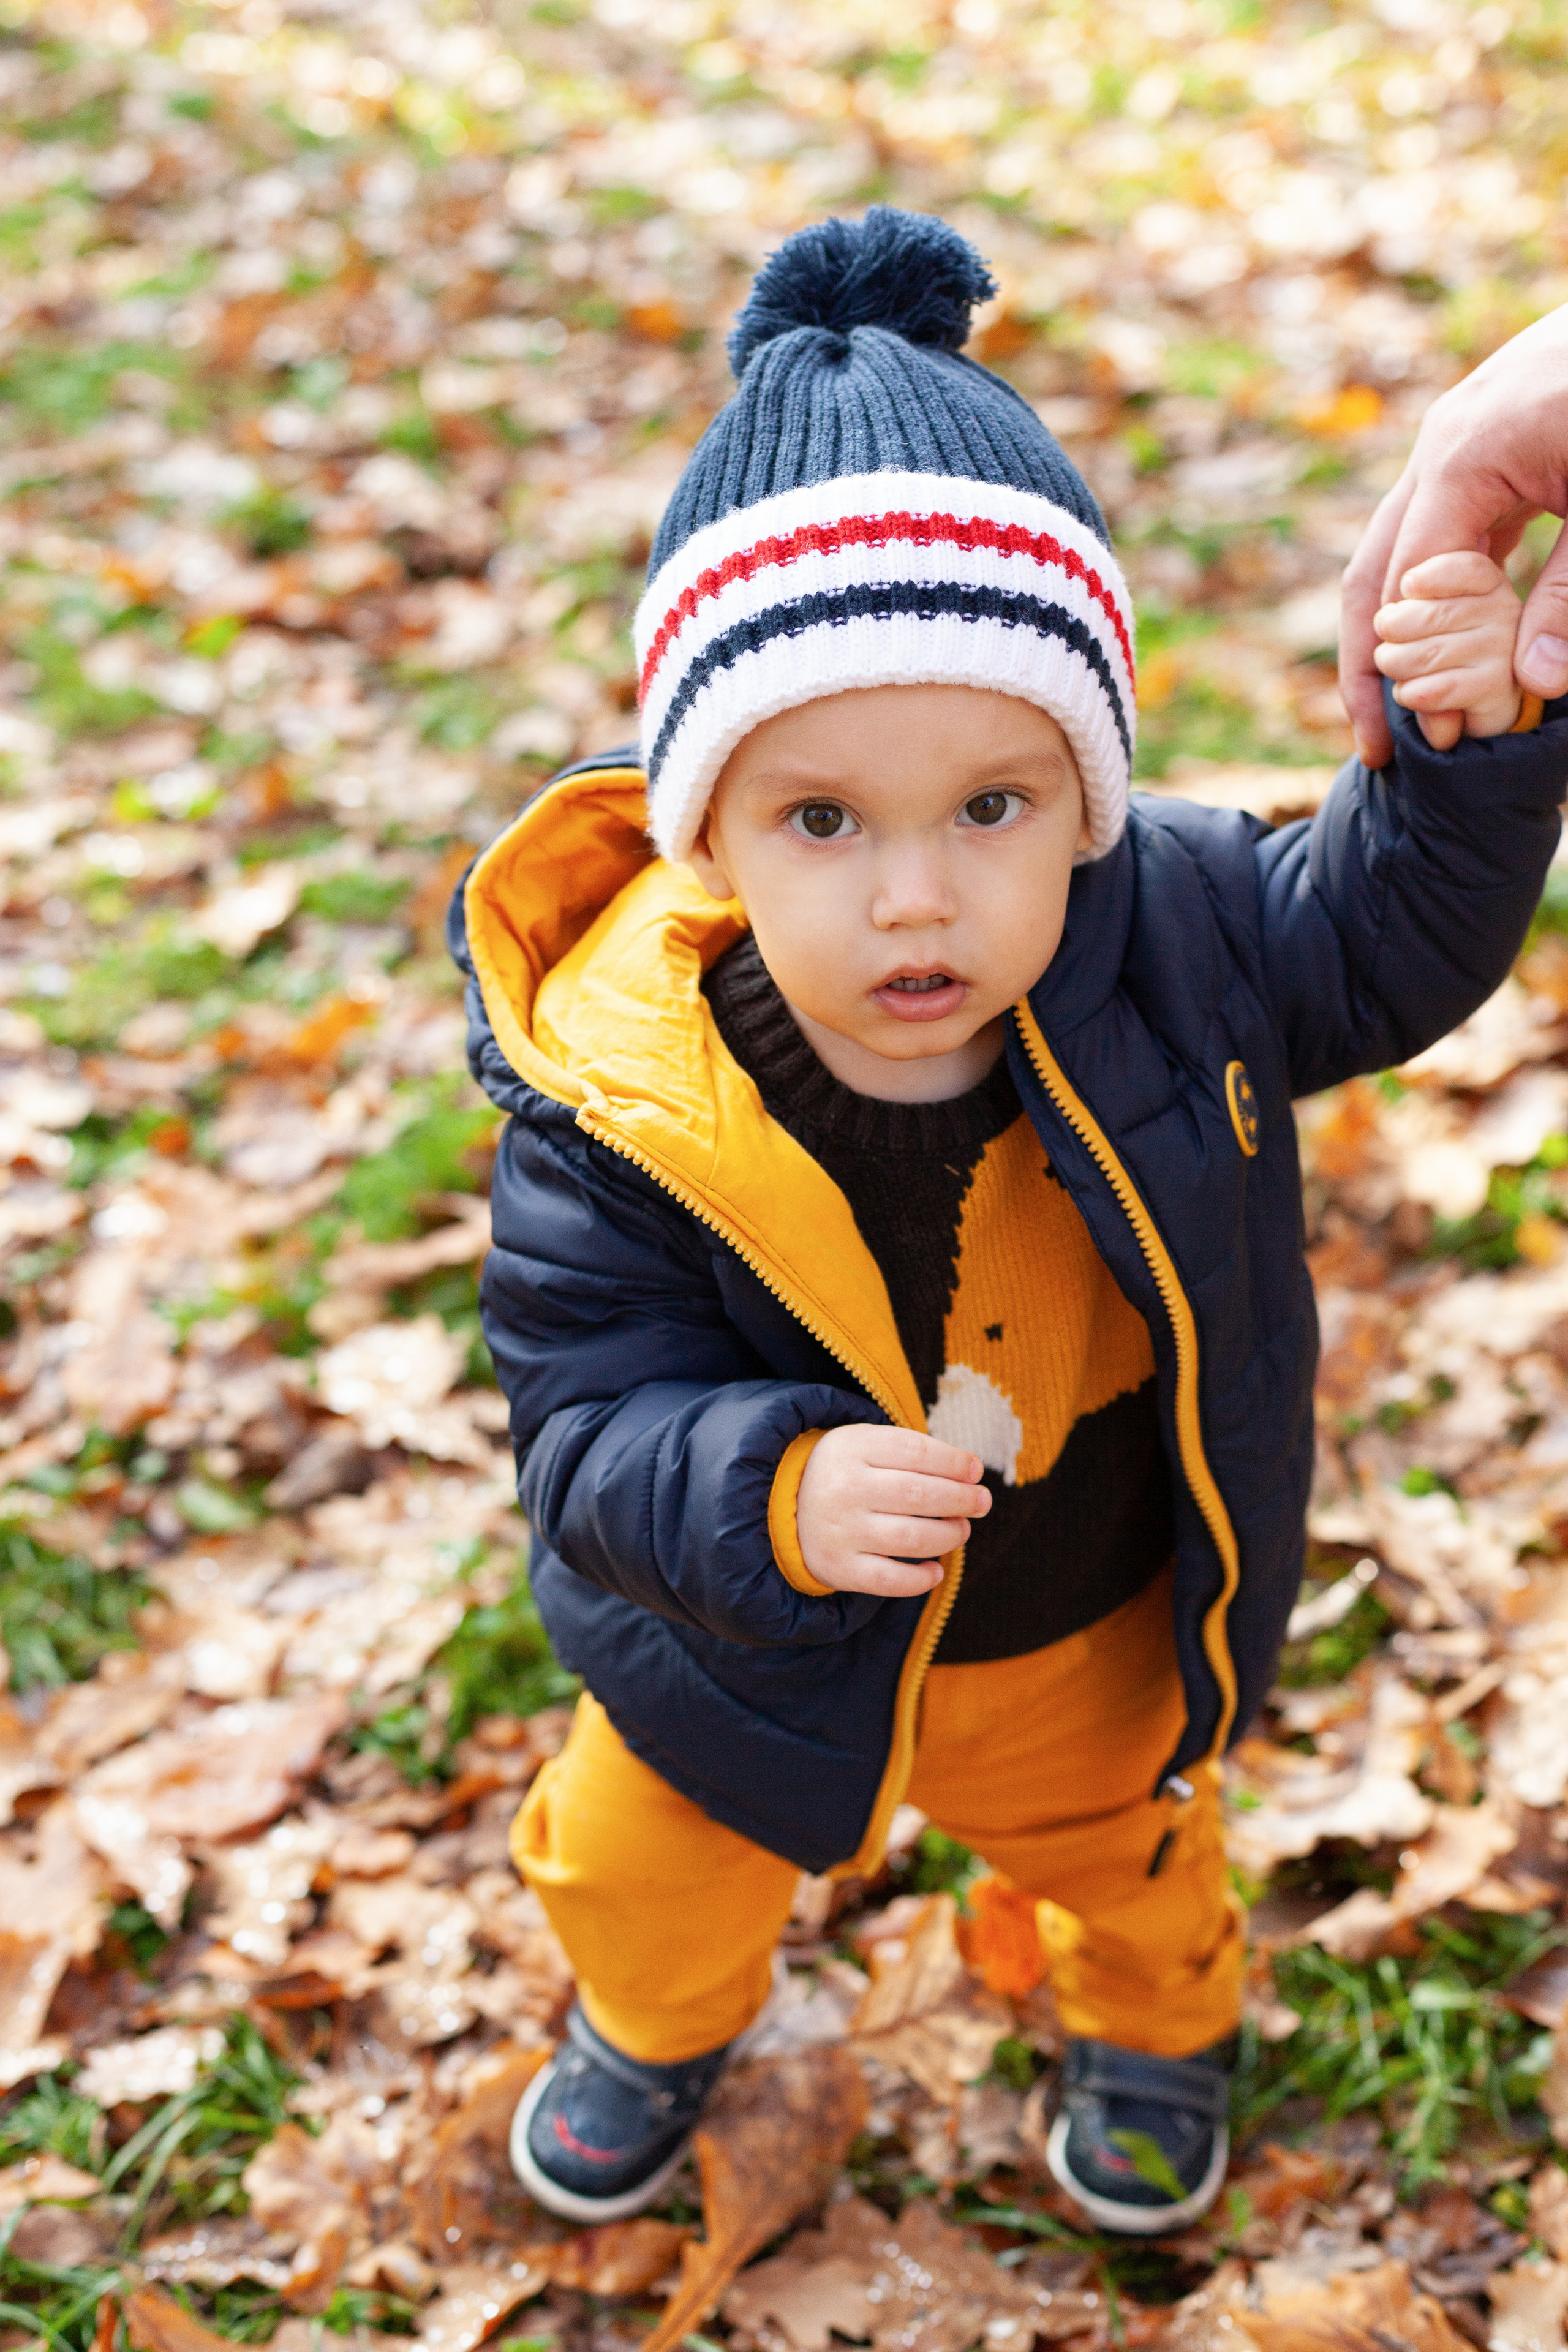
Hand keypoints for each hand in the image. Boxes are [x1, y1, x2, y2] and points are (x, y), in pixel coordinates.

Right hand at [795, 1424, 991, 1597]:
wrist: (782, 1506)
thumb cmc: (846, 1472)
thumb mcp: (866, 1445)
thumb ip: (914, 1452)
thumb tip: (971, 1473)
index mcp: (849, 1447)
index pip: (916, 1452)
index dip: (954, 1462)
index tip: (976, 1471)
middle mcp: (842, 1489)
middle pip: (919, 1494)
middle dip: (962, 1499)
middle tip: (981, 1502)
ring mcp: (839, 1531)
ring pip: (912, 1538)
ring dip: (950, 1535)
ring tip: (961, 1530)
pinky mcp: (838, 1568)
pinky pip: (891, 1581)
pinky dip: (921, 1578)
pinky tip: (936, 1568)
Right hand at [1339, 301, 1567, 765]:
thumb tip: (1536, 686)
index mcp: (1463, 457)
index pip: (1412, 588)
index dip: (1420, 669)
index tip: (1443, 737)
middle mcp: (1440, 448)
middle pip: (1375, 574)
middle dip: (1373, 666)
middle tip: (1378, 749)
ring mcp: (1457, 442)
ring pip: (1398, 553)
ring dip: (1396, 634)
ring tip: (1401, 710)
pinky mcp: (1485, 445)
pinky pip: (1441, 530)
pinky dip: (1438, 593)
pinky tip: (1451, 644)